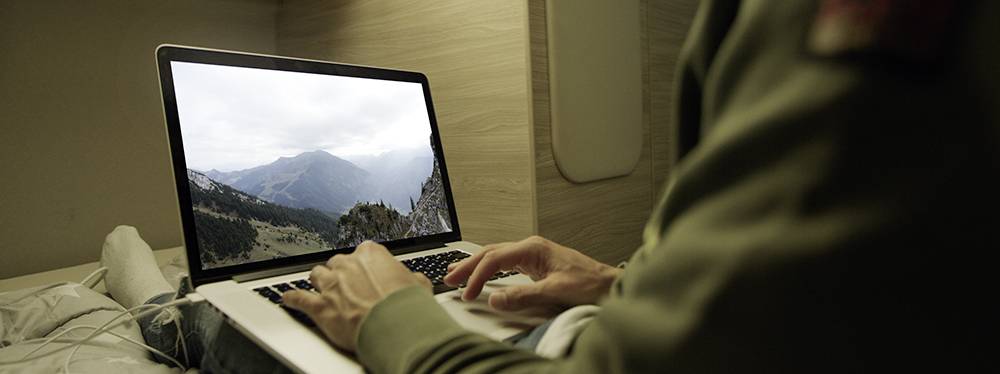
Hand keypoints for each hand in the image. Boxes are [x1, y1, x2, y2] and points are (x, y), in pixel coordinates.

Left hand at [282, 241, 431, 351]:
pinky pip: (298, 298)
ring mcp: (331, 285)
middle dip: (340, 272)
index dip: (364, 264)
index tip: (366, 271)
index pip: (362, 251)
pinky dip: (291, 298)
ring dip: (319, 281)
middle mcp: (347, 265)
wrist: (395, 326)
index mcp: (371, 254)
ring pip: (316, 275)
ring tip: (320, 287)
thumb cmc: (406, 306)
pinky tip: (287, 298)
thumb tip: (415, 280)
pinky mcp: (319, 307)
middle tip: (347, 284)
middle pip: (336, 263)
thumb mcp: (418, 285)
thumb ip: (411, 279)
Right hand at [444, 236, 621, 311]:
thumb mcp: (554, 291)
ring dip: (476, 266)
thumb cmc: (589, 283)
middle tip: (448, 278)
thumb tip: (495, 299)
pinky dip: (490, 269)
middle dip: (468, 266)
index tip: (468, 293)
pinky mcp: (536, 263)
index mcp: (532, 248)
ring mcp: (533, 254)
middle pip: (491, 253)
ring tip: (457, 274)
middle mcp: (530, 247)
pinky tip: (482, 274)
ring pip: (496, 256)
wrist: (608, 284)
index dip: (477, 276)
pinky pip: (505, 263)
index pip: (495, 260)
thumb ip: (523, 295)